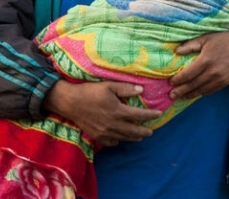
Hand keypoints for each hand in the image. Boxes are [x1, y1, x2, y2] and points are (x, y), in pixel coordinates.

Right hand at [43, 80, 161, 145]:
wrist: (70, 102)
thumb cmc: (90, 91)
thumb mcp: (109, 85)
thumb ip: (126, 88)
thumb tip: (141, 90)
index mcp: (118, 111)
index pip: (140, 115)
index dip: (151, 115)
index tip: (159, 114)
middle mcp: (113, 124)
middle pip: (134, 131)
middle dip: (144, 131)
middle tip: (151, 131)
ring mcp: (105, 132)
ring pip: (124, 138)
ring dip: (134, 137)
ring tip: (140, 136)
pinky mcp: (97, 136)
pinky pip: (111, 142)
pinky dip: (118, 141)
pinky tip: (120, 138)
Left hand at [169, 25, 228, 99]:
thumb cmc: (225, 40)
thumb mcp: (206, 38)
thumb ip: (190, 45)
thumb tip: (176, 51)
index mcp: (206, 60)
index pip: (188, 74)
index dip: (178, 79)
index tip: (171, 82)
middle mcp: (212, 72)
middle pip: (193, 85)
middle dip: (181, 91)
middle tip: (171, 95)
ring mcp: (220, 79)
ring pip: (201, 90)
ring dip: (190, 94)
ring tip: (181, 97)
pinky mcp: (225, 82)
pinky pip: (210, 91)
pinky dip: (201, 93)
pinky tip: (195, 94)